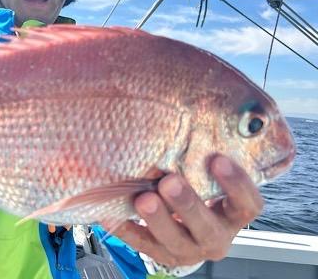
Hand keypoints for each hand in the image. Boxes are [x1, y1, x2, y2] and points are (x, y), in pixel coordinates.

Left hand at [110, 155, 263, 267]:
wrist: (184, 226)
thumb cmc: (197, 185)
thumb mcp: (205, 173)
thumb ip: (202, 152)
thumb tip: (188, 104)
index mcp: (232, 214)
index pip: (247, 204)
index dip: (236, 184)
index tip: (217, 158)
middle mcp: (214, 235)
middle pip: (208, 227)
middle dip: (187, 204)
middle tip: (169, 180)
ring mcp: (188, 249)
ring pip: (176, 241)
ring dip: (158, 218)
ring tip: (143, 198)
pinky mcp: (160, 254)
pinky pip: (140, 243)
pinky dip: (125, 227)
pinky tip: (112, 213)